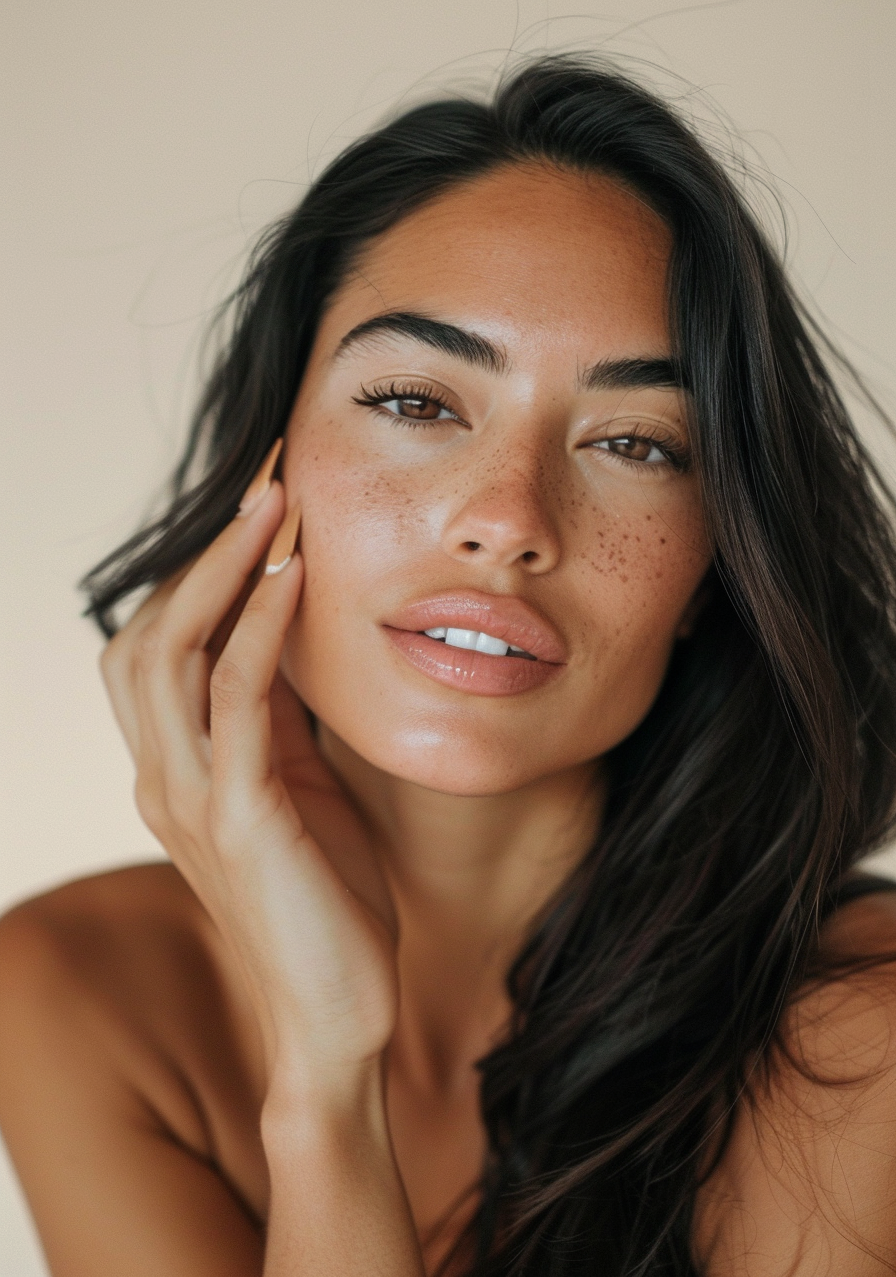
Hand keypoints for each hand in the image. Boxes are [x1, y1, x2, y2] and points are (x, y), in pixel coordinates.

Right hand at [99, 464, 397, 1089]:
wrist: (339, 1014)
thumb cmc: (326, 899)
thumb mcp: (297, 787)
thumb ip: (278, 720)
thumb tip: (301, 634)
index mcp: (176, 770)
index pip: (158, 648)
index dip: (197, 573)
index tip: (257, 509)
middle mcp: (163, 778)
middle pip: (141, 637)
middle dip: (199, 554)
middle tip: (262, 484)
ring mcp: (192, 800)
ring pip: (167, 656)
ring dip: (220, 572)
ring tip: (273, 506)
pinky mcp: (239, 820)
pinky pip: (234, 704)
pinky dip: (259, 630)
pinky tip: (294, 579)